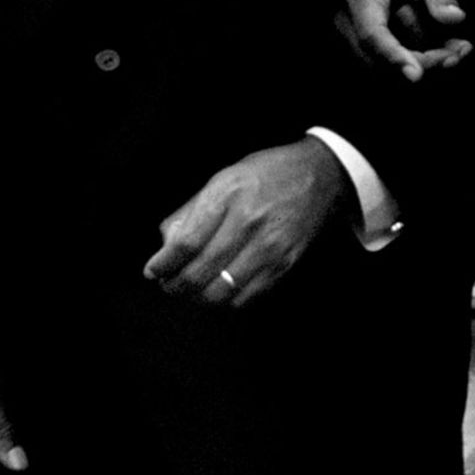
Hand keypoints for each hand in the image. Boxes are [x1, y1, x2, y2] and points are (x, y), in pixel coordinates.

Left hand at [144, 141, 353, 308]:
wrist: (321, 176)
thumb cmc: (267, 174)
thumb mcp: (223, 178)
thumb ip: (192, 211)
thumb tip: (166, 246)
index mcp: (228, 195)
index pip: (186, 243)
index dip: (164, 264)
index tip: (154, 271)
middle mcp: (249, 221)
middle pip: (200, 271)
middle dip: (176, 285)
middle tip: (170, 285)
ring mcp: (271, 245)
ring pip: (222, 290)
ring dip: (199, 298)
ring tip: (192, 292)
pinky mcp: (286, 262)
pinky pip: (248, 296)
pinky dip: (228, 300)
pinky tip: (220, 291)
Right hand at [338, 0, 470, 81]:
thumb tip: (454, 17)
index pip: (372, 35)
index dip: (394, 56)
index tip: (416, 74)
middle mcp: (352, 23)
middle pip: (381, 59)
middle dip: (423, 62)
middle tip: (457, 54)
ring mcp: (359, 41)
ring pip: (390, 69)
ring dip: (427, 64)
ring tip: (458, 49)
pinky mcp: (372, 53)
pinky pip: (396, 68)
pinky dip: (424, 64)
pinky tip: (449, 53)